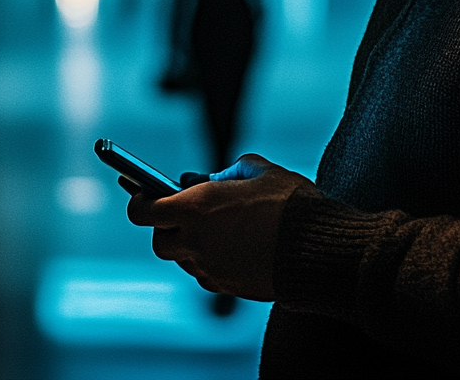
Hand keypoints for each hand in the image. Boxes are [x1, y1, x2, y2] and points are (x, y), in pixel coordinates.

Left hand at [124, 154, 315, 300]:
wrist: (320, 250)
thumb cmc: (291, 205)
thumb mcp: (260, 171)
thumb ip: (226, 171)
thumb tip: (204, 179)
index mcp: (195, 208)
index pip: (143, 212)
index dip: (139, 203)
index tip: (142, 196)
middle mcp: (196, 242)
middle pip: (159, 242)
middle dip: (165, 228)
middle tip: (182, 214)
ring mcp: (211, 269)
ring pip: (183, 261)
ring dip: (190, 245)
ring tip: (214, 229)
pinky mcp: (228, 288)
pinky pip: (207, 275)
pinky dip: (210, 262)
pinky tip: (232, 247)